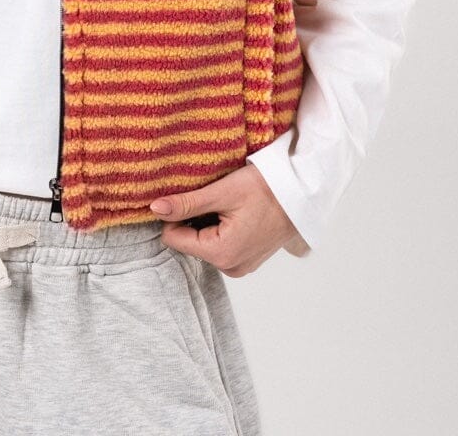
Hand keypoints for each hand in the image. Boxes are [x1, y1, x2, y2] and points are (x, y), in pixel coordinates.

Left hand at [149, 164, 304, 277]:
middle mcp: (231, 268)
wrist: (303, 192)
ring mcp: (240, 266)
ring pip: (203, 242)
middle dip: (193, 218)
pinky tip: (235, 211)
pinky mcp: (247, 259)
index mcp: (222, 254)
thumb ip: (186, 204)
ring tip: (227, 204)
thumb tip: (154, 208)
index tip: (191, 195)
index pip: (173, 239)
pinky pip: (220, 245)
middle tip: (214, 198)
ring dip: (207, 222)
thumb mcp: (223, 192)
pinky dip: (220, 227)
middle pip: (188, 242)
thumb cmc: (266, 188)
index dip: (175, 215)